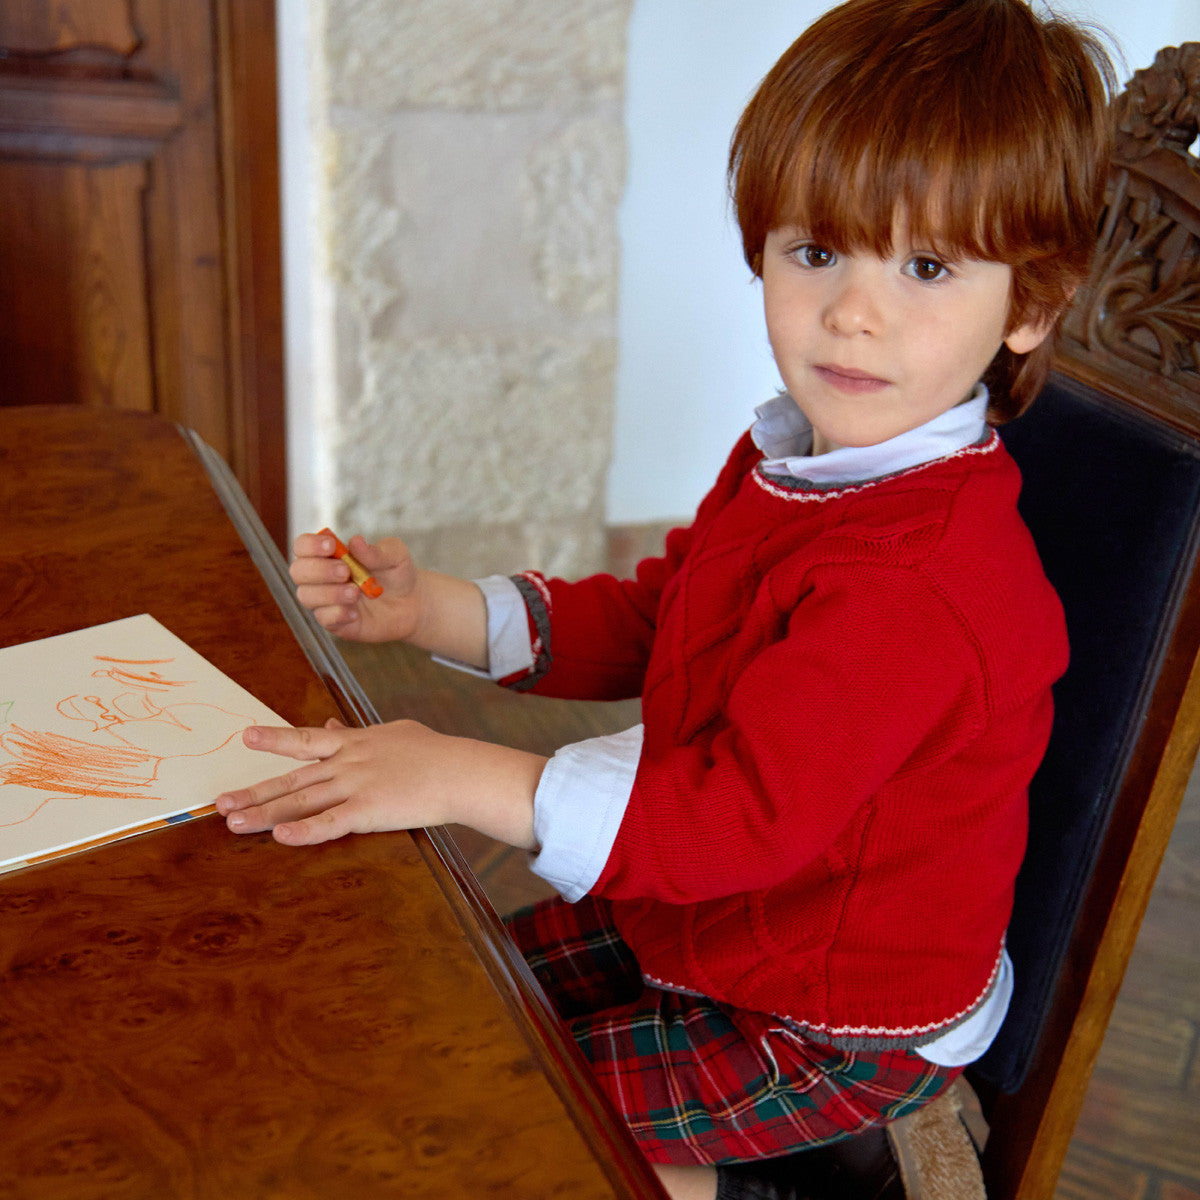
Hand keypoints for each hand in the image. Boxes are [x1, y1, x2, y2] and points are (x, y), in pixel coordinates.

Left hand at [215, 719, 543, 848]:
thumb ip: (359, 732)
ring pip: (301, 801)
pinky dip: (304, 831)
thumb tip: (336, 725)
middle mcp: (347, 763)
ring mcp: (355, 786)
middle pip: (292, 778)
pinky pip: (330, 823)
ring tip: (233, 821)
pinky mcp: (369, 811)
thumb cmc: (434, 752)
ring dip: (265, 813)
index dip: (275, 739)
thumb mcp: (395, 733)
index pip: (307, 740)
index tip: (246, 736)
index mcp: (355, 742)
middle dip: (254, 790)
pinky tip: (280, 837)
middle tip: (220, 801)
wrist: (460, 771)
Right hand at [290, 531, 422, 641]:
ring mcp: (325, 601)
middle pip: (298, 571)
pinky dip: (338, 614)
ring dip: (329, 593)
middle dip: (319, 570)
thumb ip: (376, 551)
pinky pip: (324, 619)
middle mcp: (321, 577)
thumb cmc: (396, 573)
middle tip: (345, 571)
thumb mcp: (395, 556)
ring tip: (356, 592)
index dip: (310, 545)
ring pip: (306, 596)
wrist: (411, 603)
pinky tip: (356, 613)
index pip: (303, 546)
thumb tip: (356, 542)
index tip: (331, 545)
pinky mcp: (335, 622)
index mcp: (329, 555)